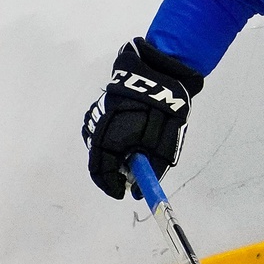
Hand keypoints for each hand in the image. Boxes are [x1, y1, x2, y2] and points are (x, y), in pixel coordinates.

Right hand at [82, 39, 205, 198]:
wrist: (162, 69)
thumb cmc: (166, 109)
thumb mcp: (165, 143)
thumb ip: (150, 169)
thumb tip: (137, 190)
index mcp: (113, 135)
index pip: (102, 169)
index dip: (111, 185)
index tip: (122, 193)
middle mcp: (100, 124)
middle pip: (97, 158)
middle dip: (112, 171)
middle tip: (129, 178)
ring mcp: (99, 112)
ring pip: (98, 143)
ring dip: (111, 155)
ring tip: (131, 157)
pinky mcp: (103, 104)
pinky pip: (101, 130)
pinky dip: (110, 141)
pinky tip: (126, 139)